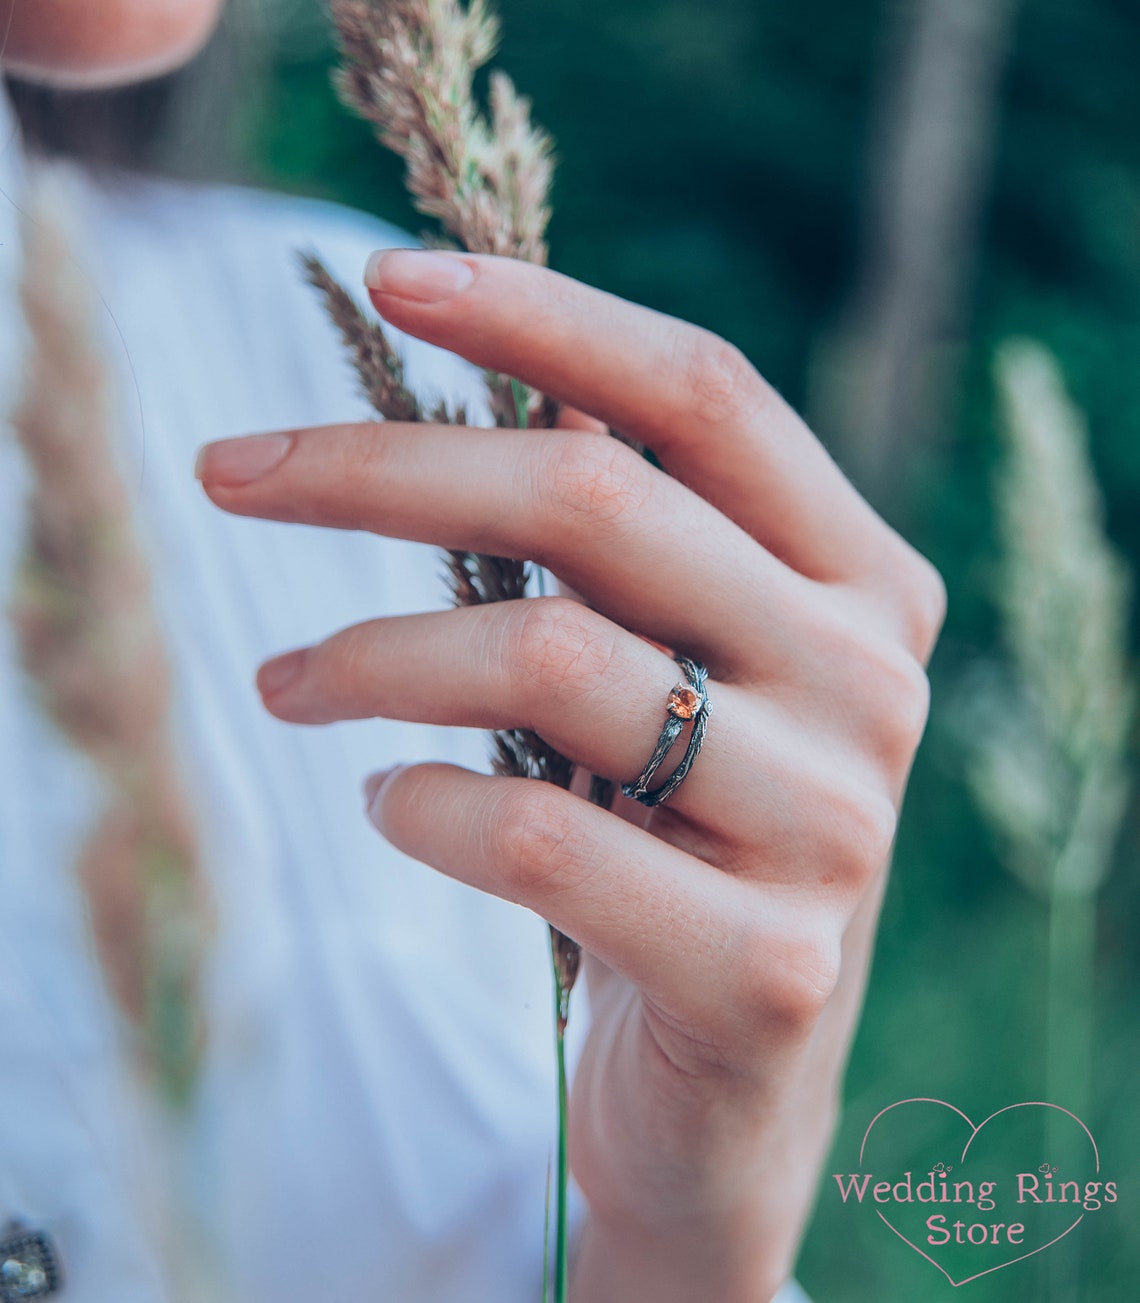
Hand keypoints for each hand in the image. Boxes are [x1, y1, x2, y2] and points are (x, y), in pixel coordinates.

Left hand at [195, 248, 944, 1302]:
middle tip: (231, 474)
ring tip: (289, 680)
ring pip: (550, 659)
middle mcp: (872, 681)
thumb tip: (526, 388)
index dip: (546, 316)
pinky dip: (416, 805)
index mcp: (862, 580)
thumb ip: (633, 542)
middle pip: (600, 500)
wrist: (731, 1084)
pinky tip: (386, 803)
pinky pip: (534, 837)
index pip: (707, 395)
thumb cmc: (680, 839)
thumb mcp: (674, 671)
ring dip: (371, 654)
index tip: (386, 282)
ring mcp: (834, 826)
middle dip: (381, 467)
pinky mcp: (765, 967)